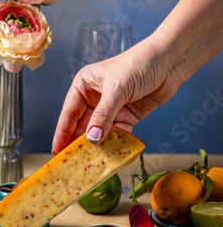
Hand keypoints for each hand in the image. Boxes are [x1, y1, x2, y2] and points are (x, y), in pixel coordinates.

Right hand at [52, 36, 178, 153]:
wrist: (170, 63)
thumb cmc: (138, 64)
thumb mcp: (117, 89)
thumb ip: (103, 115)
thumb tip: (92, 139)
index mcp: (84, 85)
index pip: (69, 112)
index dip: (63, 132)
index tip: (57, 150)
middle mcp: (95, 97)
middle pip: (83, 125)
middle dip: (80, 142)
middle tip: (73, 162)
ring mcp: (112, 108)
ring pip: (100, 132)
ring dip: (98, 146)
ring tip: (92, 163)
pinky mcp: (127, 116)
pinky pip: (118, 134)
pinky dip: (116, 143)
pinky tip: (113, 155)